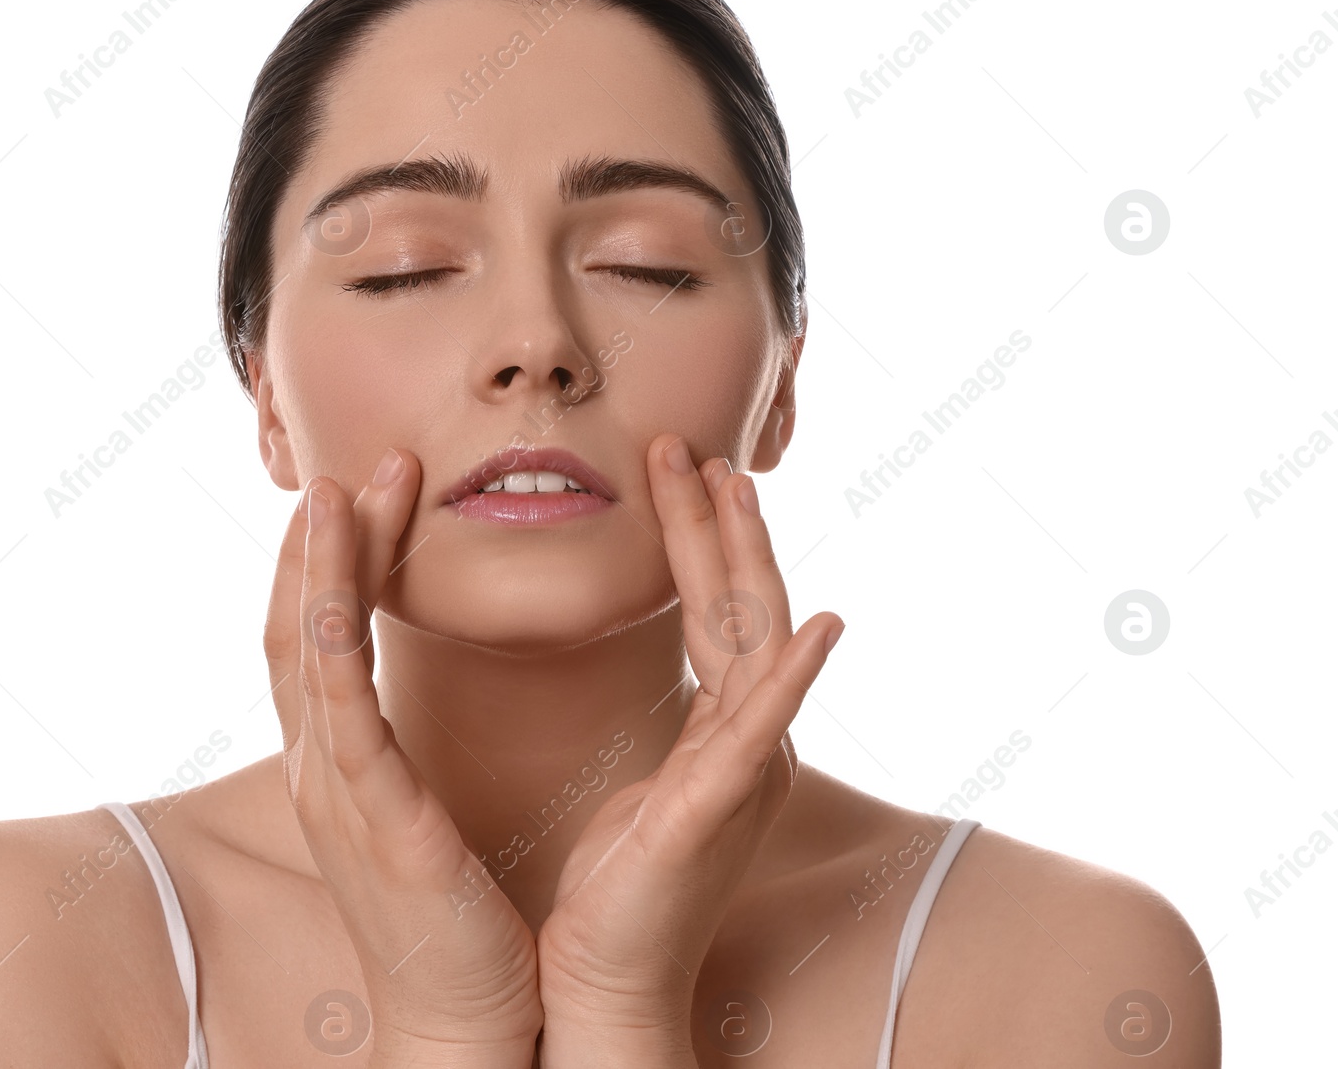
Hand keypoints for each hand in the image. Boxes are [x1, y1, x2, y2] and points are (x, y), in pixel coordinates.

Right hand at [264, 450, 542, 1065]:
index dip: (325, 564)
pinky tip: (327, 584)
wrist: (466, 1020)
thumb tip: (422, 705)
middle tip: (355, 466)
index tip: (357, 495)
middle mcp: (320, 769)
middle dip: (321, 543)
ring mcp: (336, 792)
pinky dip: (324, 639)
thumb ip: (411, 754)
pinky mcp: (374, 819)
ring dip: (319, 565)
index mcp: (340, 766)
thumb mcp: (425, 816)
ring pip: (305, 652)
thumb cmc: (458, 920)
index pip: (315, 640)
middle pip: (297, 627)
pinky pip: (338, 712)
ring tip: (342, 488)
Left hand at [534, 433, 843, 1064]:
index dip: (702, 541)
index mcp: (721, 731)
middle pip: (739, 610)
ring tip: (737, 489)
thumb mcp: (644, 778)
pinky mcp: (718, 807)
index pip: (716, 614)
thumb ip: (669, 721)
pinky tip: (820, 629)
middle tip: (697, 448)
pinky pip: (758, 730)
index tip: (685, 472)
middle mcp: (745, 741)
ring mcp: (741, 771)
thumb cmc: (616, 884)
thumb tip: (663, 672)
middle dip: (718, 525)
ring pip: (751, 645)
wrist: (604, 977)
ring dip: (746, 562)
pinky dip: (793, 677)